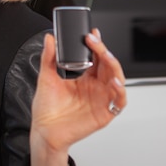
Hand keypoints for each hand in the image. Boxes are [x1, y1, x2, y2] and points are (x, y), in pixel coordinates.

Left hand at [29, 29, 126, 165]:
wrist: (45, 131)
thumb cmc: (46, 109)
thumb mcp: (46, 78)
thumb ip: (48, 57)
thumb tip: (49, 38)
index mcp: (84, 78)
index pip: (95, 58)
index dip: (96, 45)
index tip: (91, 34)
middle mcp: (94, 87)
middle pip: (107, 65)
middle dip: (103, 51)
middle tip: (94, 41)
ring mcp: (101, 99)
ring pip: (117, 79)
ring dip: (114, 66)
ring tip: (106, 56)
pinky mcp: (105, 113)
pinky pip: (119, 101)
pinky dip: (120, 91)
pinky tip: (114, 82)